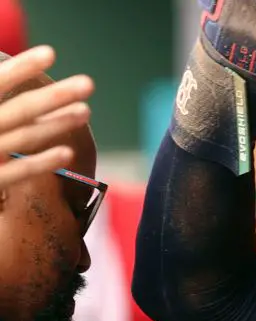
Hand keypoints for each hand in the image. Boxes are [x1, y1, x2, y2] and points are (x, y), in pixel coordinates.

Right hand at [0, 46, 94, 187]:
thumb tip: (9, 71)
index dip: (20, 68)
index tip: (50, 53)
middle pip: (18, 110)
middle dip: (53, 97)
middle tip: (88, 83)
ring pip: (23, 138)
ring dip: (56, 124)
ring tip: (85, 111)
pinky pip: (14, 173)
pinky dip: (39, 163)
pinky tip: (67, 153)